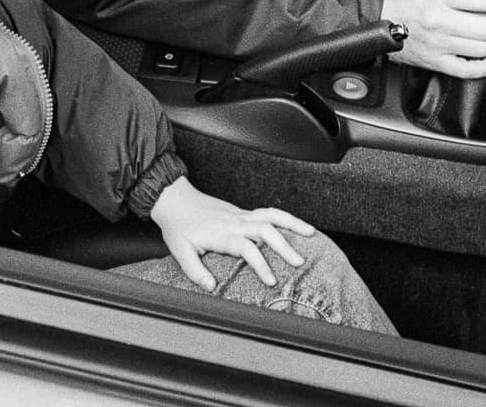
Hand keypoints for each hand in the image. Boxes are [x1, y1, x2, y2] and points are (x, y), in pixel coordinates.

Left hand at [149, 176, 315, 290]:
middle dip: (283, 245)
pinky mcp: (242, 212)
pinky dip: (284, 217)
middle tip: (299, 263)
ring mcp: (240, 214)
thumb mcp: (180, 251)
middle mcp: (234, 221)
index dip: (260, 264)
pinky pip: (267, 212)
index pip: (246, 247)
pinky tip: (297, 225)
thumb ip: (195, 271)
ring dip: (291, 223)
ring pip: (270, 215)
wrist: (174, 198)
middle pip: (264, 228)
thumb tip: (211, 287)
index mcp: (221, 233)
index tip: (272, 281)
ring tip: (311, 234)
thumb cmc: (178, 226)